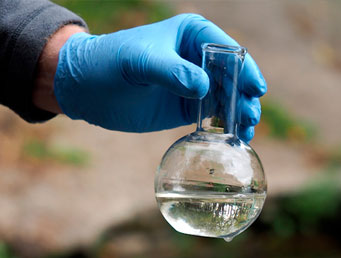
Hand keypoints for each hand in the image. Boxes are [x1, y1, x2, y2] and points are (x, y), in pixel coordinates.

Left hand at [53, 14, 266, 141]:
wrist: (85, 89)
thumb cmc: (109, 63)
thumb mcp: (139, 63)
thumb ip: (172, 72)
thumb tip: (204, 87)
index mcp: (191, 34)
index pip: (227, 49)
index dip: (244, 68)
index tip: (254, 88)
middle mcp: (198, 58)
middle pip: (234, 76)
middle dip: (245, 95)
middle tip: (250, 116)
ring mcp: (194, 84)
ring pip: (228, 98)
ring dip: (240, 114)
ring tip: (247, 131)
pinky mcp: (187, 108)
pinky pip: (214, 117)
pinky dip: (226, 127)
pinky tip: (236, 139)